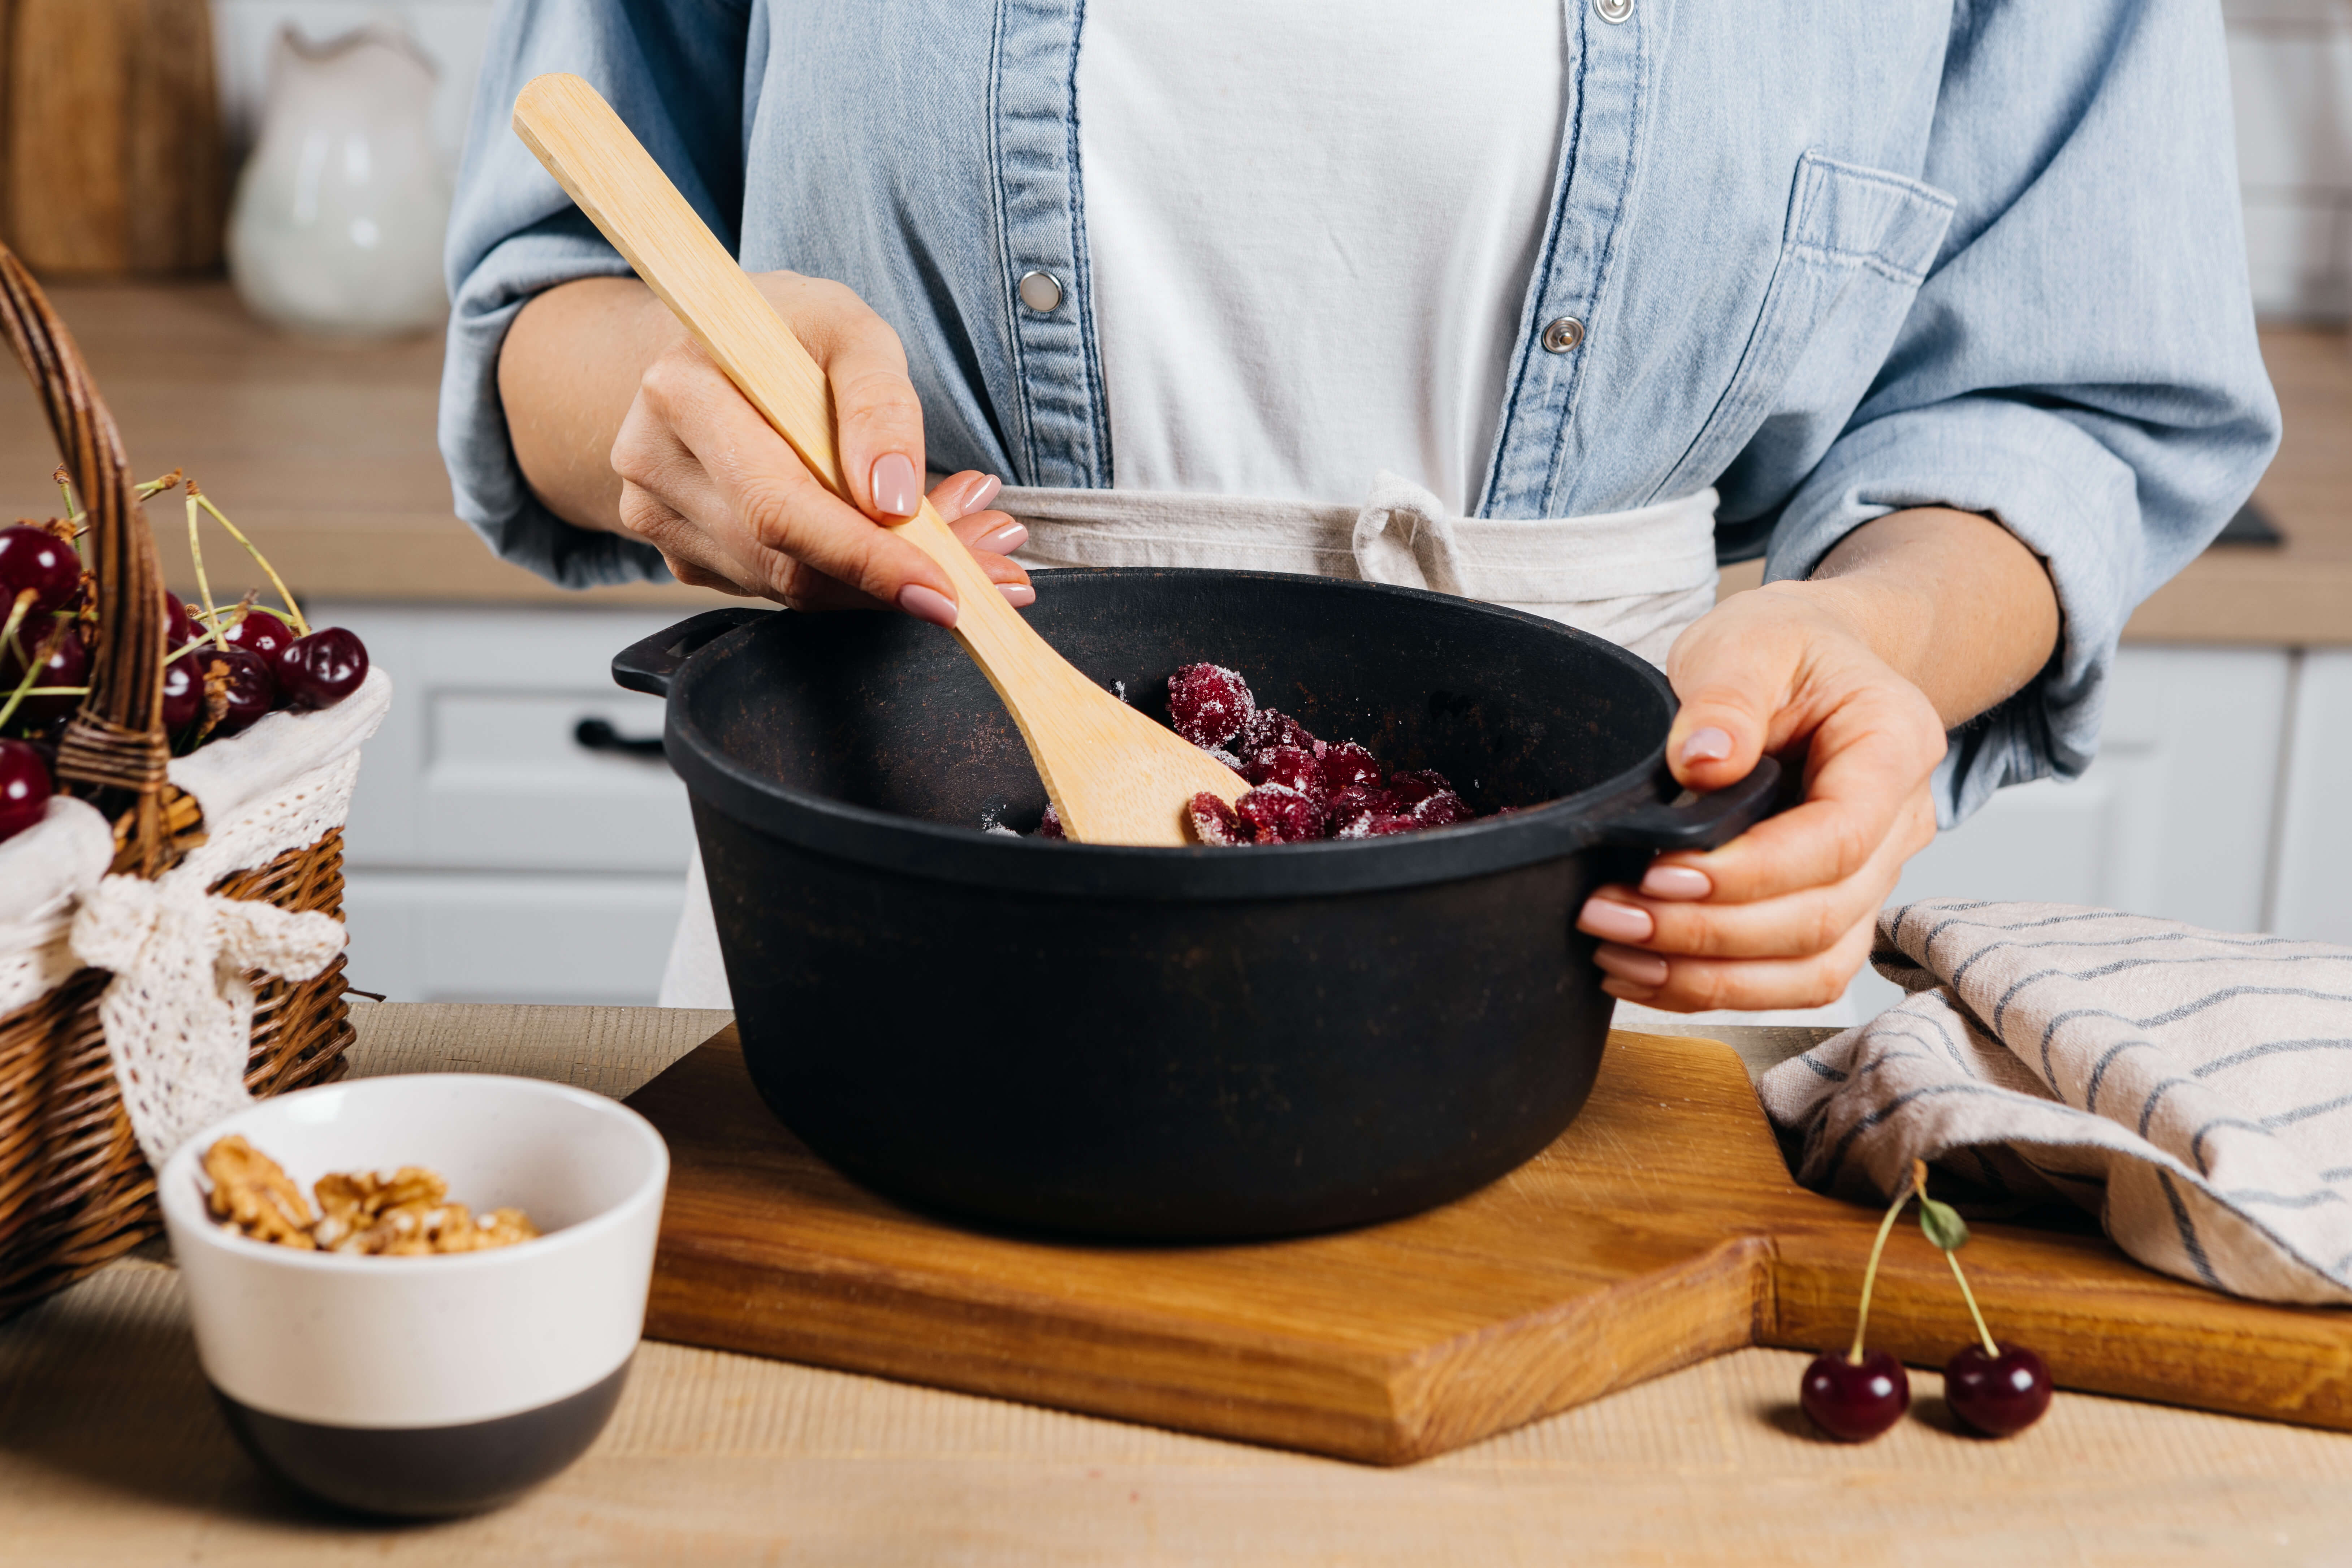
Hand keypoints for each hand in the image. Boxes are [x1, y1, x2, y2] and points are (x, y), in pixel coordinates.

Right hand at [513, 271, 1029, 624]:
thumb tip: (894, 498)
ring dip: (890, 579)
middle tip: (996, 569)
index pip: (779, 505)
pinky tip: (904, 543)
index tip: (946, 589)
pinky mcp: (687, 553)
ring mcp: (661, 518)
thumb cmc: (785, 329)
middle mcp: (655, 464)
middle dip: (899, 577)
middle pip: (788, 562)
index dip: (866, 558)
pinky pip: (784, 587)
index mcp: (681, 394)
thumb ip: (879, 404)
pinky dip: (856, 578)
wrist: (718, 342)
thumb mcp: (849, 329)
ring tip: (966, 538)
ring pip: (792, 587)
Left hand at [1575, 580, 1946, 1011]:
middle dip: (1707, 933)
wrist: (1810, 662)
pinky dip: (1716, 987)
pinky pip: (1789, 978)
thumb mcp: (1749, 641)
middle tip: (1609, 917)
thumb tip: (1701, 762)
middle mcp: (1900, 824)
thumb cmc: (1785, 650)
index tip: (1659, 874)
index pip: (1837, 840)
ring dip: (1707, 978)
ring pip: (1812, 968)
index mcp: (1894, 748)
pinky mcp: (1834, 910)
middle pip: (1820, 917)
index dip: (1749, 873)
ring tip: (1615, 954)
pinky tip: (1644, 973)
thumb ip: (1726, 695)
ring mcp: (1873, 877)